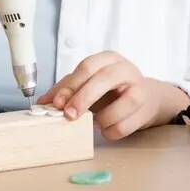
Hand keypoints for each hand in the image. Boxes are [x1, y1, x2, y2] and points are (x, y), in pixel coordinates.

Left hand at [38, 51, 189, 139]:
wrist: (145, 96)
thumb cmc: (111, 89)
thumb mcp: (88, 83)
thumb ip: (66, 89)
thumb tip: (43, 102)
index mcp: (108, 59)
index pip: (87, 67)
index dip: (71, 85)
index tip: (57, 103)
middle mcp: (125, 69)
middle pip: (104, 79)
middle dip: (83, 99)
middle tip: (69, 115)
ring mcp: (140, 88)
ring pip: (122, 104)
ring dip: (103, 118)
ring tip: (95, 122)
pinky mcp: (146, 108)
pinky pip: (126, 125)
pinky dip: (111, 131)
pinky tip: (107, 128)